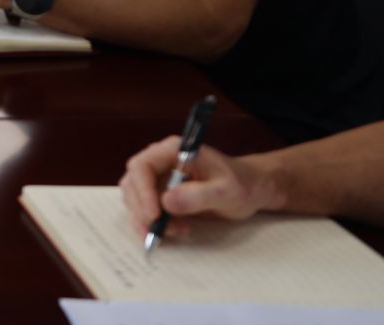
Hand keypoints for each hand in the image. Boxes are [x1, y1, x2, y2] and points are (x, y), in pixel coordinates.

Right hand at [119, 138, 269, 239]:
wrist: (251, 190)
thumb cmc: (243, 185)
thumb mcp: (227, 191)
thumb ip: (199, 196)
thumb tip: (166, 202)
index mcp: (173, 151)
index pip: (142, 166)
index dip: (142, 191)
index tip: (155, 214)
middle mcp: (160, 161)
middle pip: (133, 183)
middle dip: (142, 209)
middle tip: (162, 229)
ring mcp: (159, 177)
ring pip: (134, 198)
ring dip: (147, 219)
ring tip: (176, 230)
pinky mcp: (161, 194)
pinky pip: (145, 208)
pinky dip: (152, 224)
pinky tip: (172, 231)